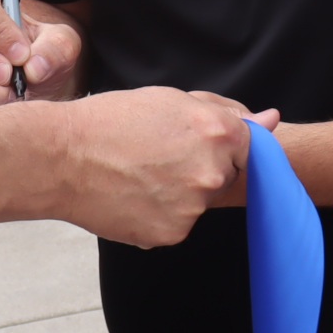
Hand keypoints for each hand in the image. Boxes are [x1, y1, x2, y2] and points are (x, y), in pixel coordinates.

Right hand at [58, 88, 271, 247]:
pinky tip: (131, 194)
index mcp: (218, 132)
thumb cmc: (109, 120)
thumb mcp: (168, 99)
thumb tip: (271, 120)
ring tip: (137, 173)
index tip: (189, 143)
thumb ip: (224, 110)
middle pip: (224, 175)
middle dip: (199, 167)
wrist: (61, 156)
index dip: (216, 142)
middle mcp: (212, 172)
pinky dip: (159, 213)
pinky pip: (177, 223)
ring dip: (178, 192)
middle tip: (155, 155)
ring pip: (198, 201)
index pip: (247, 145)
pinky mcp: (172, 233)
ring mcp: (194, 208)